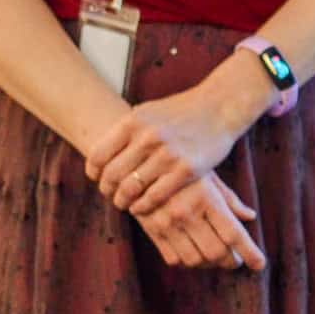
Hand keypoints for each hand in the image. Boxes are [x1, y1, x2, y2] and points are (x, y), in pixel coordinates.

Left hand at [86, 56, 269, 212]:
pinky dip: (142, 206)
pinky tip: (140, 206)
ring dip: (122, 201)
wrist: (220, 107)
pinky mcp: (186, 170)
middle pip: (112, 175)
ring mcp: (167, 155)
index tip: (97, 178)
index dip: (94, 172)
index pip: (98, 155)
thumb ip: (126, 131)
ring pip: (130, 189)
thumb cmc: (182, 110)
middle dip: (107, 189)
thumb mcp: (149, 111)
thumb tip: (101, 154)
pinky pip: (154, 197)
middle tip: (110, 194)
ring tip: (124, 203)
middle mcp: (148, 138)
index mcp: (134, 122)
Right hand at [133, 170, 268, 270]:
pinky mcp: (152, 231)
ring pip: (196, 260)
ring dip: (210, 264)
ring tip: (217, 257)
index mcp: (206, 198)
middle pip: (216, 252)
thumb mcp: (209, 176)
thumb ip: (229, 199)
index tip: (260, 265)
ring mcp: (167, 224)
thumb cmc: (181, 167)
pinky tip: (196, 253)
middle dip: (231, 260)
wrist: (138, 164)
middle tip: (238, 259)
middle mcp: (187, 213)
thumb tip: (250, 216)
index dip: (250, 252)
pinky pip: (174, 259)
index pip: (233, 233)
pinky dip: (189, 262)